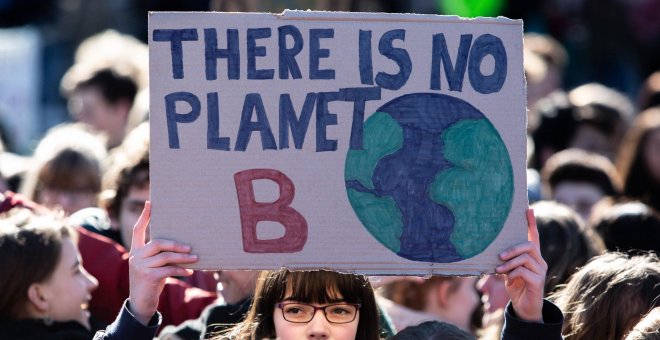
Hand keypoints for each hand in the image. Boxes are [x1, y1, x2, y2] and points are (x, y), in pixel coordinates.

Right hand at [128, 201, 197, 324]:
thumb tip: (184, 245)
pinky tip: (189, 272)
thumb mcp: (153, 266)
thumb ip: (160, 255)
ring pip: (166, 257)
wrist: (141, 303)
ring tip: (196, 258)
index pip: (138, 229)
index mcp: (136, 250)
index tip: (150, 202)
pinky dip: (181, 270)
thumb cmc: (151, 281)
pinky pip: (168, 270)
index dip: (144, 216)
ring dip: (183, 258)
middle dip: (176, 244)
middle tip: (191, 246)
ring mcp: (140, 266)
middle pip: (158, 243)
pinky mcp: (148, 277)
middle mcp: (136, 256)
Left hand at [495, 208, 545, 322]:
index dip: (531, 223)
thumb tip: (497, 253)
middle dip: (513, 248)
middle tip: (499, 256)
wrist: (525, 309)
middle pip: (529, 245)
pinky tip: (509, 279)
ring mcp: (540, 271)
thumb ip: (506, 262)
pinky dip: (513, 273)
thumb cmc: (516, 288)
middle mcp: (539, 261)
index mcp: (532, 257)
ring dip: (509, 263)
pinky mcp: (538, 281)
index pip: (534, 236)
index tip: (528, 208)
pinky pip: (524, 271)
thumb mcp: (508, 272)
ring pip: (525, 258)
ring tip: (499, 270)